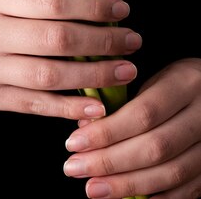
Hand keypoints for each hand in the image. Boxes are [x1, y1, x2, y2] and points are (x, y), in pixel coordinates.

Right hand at [0, 0, 141, 120]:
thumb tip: (91, 7)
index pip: (51, 1)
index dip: (91, 6)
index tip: (120, 9)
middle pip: (56, 39)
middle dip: (102, 41)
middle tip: (132, 40)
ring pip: (50, 75)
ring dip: (95, 75)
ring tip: (125, 71)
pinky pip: (36, 105)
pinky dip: (70, 107)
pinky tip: (97, 105)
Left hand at [63, 57, 200, 197]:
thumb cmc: (177, 81)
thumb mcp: (153, 76)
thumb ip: (123, 100)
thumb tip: (84, 127)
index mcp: (184, 83)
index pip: (142, 114)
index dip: (106, 132)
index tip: (74, 142)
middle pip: (155, 147)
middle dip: (109, 162)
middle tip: (75, 168)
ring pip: (171, 172)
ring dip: (127, 184)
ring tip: (93, 187)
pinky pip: (189, 188)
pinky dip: (158, 197)